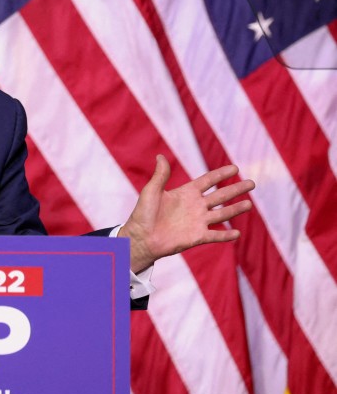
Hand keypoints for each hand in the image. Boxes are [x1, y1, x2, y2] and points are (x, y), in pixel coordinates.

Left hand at [119, 155, 253, 273]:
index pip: (208, 181)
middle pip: (220, 196)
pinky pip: (215, 235)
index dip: (221, 174)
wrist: (141, 237)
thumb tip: (160, 156)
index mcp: (186, 193)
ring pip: (222, 214)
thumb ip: (160, 175)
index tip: (235, 167)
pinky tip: (237, 233)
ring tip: (249, 204)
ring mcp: (198, 222)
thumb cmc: (143, 213)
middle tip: (252, 183)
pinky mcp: (197, 237)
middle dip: (236, 189)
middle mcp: (195, 206)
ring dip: (236, 209)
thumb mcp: (151, 191)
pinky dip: (226, 235)